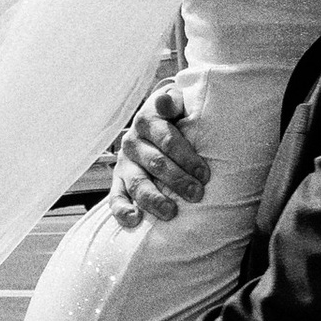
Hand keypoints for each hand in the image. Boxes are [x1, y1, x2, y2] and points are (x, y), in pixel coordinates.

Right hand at [110, 83, 209, 228]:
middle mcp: (133, 142)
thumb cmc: (176, 115)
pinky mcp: (118, 181)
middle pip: (155, 163)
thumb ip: (173, 102)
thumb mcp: (177, 103)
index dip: (186, 156)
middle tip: (196, 194)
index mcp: (148, 120)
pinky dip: (122, 210)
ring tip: (171, 212)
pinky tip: (135, 220)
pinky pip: (115, 197)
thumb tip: (165, 101)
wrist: (155, 120)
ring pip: (137, 182)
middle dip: (177, 180)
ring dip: (153, 199)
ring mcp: (124, 163)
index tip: (205, 174)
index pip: (167, 139)